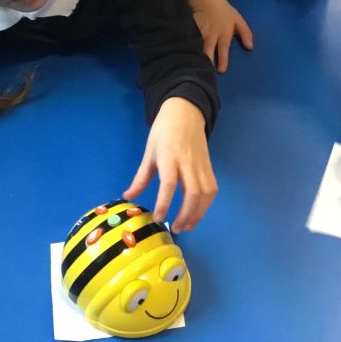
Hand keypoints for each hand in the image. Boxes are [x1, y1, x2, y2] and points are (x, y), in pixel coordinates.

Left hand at [123, 97, 216, 232]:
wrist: (186, 112)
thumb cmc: (164, 131)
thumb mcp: (149, 152)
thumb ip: (141, 177)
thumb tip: (128, 196)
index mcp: (169, 156)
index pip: (169, 183)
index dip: (164, 203)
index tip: (158, 217)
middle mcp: (188, 162)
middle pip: (193, 193)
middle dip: (186, 214)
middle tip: (175, 228)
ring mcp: (201, 165)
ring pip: (206, 194)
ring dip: (198, 213)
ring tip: (187, 226)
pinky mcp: (209, 167)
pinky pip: (212, 189)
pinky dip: (206, 205)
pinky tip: (197, 213)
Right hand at [192, 0, 253, 72]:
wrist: (206, 0)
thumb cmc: (224, 12)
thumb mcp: (238, 21)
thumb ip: (245, 34)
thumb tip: (250, 47)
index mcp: (223, 35)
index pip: (223, 50)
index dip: (222, 61)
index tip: (221, 71)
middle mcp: (211, 36)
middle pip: (208, 52)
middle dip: (207, 62)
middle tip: (206, 72)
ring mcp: (199, 34)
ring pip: (197, 49)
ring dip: (197, 58)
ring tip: (195, 68)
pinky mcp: (191, 32)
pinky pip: (190, 43)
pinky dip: (188, 50)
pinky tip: (186, 58)